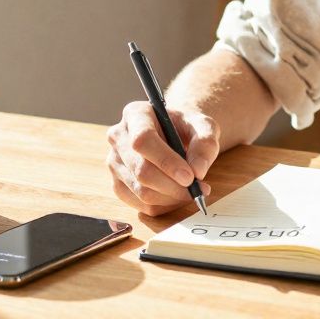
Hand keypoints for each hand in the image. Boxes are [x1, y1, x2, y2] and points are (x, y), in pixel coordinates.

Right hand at [106, 101, 217, 215]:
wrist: (176, 134)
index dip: (166, 161)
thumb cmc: (187, 127)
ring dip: (172, 198)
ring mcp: (114, 162)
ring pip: (141, 191)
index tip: (190, 177)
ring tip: (192, 191)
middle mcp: (118, 137)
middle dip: (173, 186)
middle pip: (141, 170)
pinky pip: (141, 205)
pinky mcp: (118, 184)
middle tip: (199, 189)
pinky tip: (178, 196)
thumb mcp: (203, 125)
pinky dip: (165, 206)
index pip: (143, 140)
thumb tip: (198, 171)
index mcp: (135, 114)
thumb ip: (205, 143)